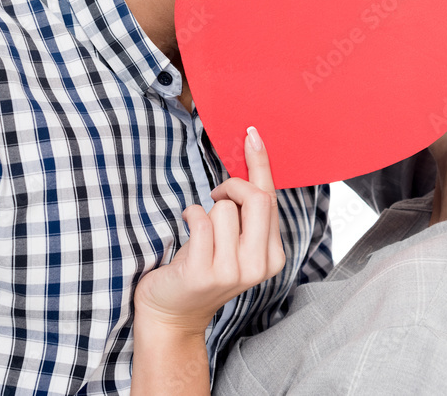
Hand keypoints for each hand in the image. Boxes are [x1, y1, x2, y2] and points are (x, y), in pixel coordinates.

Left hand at [134, 127, 284, 336]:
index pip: (270, 199)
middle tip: (215, 195)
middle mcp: (259, 265)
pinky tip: (186, 229)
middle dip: (231, 185)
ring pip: (224, 209)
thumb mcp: (235, 240)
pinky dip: (190, 215)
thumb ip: (248, 211)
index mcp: (273, 255)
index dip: (260, 163)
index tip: (251, 134)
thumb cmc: (203, 265)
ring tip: (201, 233)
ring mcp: (232, 272)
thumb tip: (250, 161)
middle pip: (255, 198)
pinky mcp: (204, 272)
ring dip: (207, 211)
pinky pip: (201, 220)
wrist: (173, 311)